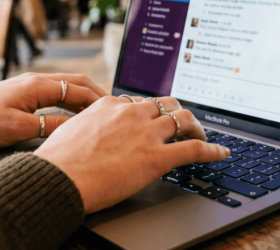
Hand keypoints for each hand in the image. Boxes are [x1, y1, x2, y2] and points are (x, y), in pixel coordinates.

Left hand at [0, 73, 107, 148]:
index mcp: (37, 85)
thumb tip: (76, 127)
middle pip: (76, 83)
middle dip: (98, 95)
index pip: (79, 89)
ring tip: (102, 112)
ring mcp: (28, 86)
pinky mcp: (21, 95)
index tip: (118, 111)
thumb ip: (49, 126)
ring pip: (66, 87)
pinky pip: (54, 94)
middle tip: (117, 109)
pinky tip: (74, 114)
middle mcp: (35, 80)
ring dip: (85, 98)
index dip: (100, 101)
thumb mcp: (17, 129)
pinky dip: (70, 101)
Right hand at [35, 96, 229, 213]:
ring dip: (197, 129)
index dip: (153, 112)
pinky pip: (194, 148)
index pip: (141, 102)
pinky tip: (220, 153)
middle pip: (168, 105)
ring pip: (184, 120)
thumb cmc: (59, 160)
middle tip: (183, 127)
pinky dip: (212, 150)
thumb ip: (90, 125)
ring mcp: (146, 134)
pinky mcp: (157, 157)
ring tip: (202, 138)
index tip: (157, 120)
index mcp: (111, 105)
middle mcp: (132, 113)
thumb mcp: (72, 129)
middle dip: (178, 115)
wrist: (59, 177)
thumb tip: (93, 130)